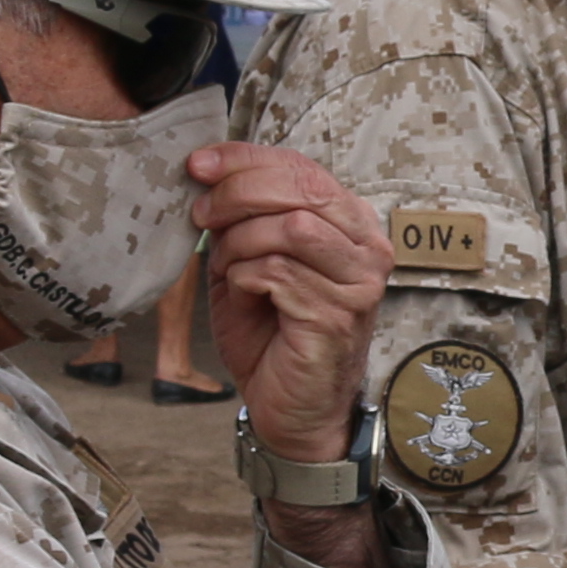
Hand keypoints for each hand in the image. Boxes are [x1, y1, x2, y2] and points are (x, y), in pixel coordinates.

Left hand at [196, 141, 390, 454]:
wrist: (292, 409)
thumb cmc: (272, 334)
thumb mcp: (251, 260)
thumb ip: (242, 218)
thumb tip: (206, 171)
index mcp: (351, 225)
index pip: (301, 167)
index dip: (244, 158)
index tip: (198, 164)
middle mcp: (368, 248)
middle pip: (300, 189)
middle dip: (236, 194)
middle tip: (201, 215)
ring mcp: (359, 283)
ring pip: (290, 227)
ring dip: (241, 241)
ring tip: (226, 266)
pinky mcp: (337, 315)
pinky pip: (277, 272)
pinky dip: (245, 278)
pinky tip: (244, 295)